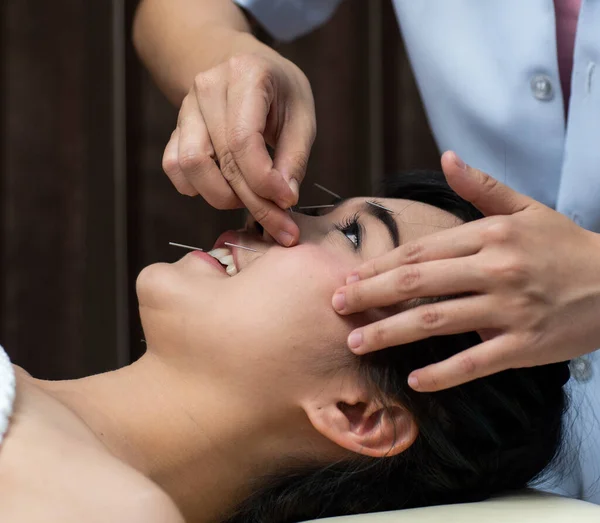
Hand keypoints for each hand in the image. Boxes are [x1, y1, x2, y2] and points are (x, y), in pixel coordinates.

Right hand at [162, 52, 315, 245]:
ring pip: (190, 166)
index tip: (287, 202)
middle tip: (280, 226)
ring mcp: (186, 108)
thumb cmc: (280, 93)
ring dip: (222, 196)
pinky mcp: (175, 129)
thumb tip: (284, 199)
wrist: (247, 68)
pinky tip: (226, 188)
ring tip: (251, 198)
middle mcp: (208, 88)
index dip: (264, 180)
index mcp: (245, 75)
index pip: (244, 140)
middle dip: (253, 202)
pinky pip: (174, 168)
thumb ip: (294, 158)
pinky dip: (197, 188)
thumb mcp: (301, 117)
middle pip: (222, 160)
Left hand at [333, 151, 599, 390]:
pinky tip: (414, 379)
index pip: (421, 252)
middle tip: (336, 306)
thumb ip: (482, 188)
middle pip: (418, 283)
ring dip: (391, 332)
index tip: (350, 278)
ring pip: (437, 320)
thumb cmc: (563, 245)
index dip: (380, 266)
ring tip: (357, 342)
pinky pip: (476, 361)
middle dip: (371, 295)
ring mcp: (509, 308)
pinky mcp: (525, 344)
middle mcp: (494, 269)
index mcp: (488, 236)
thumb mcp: (525, 208)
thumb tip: (447, 157)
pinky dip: (444, 373)